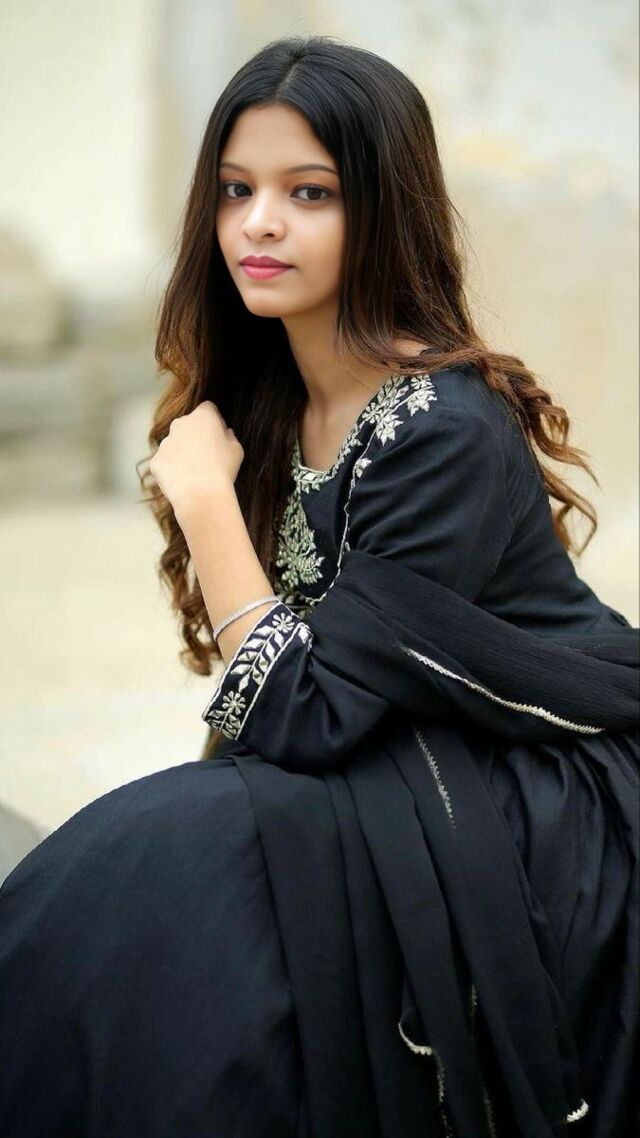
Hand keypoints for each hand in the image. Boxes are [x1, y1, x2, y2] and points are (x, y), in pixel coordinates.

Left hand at [149, 400, 243, 514]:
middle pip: (188, 425)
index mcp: (202, 416)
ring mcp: (165, 442)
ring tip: (195, 473)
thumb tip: (224, 434)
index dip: (215, 421)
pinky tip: (184, 481)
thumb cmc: (223, 470)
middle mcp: (180, 424)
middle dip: (195, 436)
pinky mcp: (156, 460)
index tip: (218, 436)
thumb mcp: (237, 450)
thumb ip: (229, 437)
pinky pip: (165, 462)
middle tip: (206, 456)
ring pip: (175, 444)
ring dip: (182, 453)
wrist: (201, 495)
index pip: (209, 409)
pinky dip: (172, 469)